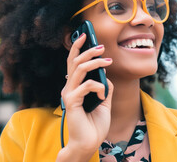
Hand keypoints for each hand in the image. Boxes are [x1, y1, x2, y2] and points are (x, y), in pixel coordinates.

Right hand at [57, 33, 113, 160]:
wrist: (89, 142)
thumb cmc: (94, 123)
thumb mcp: (104, 101)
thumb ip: (105, 87)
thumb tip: (108, 76)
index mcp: (75, 86)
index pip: (73, 62)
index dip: (77, 47)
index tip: (85, 34)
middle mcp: (69, 87)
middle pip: (74, 61)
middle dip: (87, 50)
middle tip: (101, 46)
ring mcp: (69, 94)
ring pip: (79, 69)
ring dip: (95, 62)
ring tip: (107, 61)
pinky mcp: (72, 102)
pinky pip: (86, 85)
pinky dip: (98, 87)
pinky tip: (103, 96)